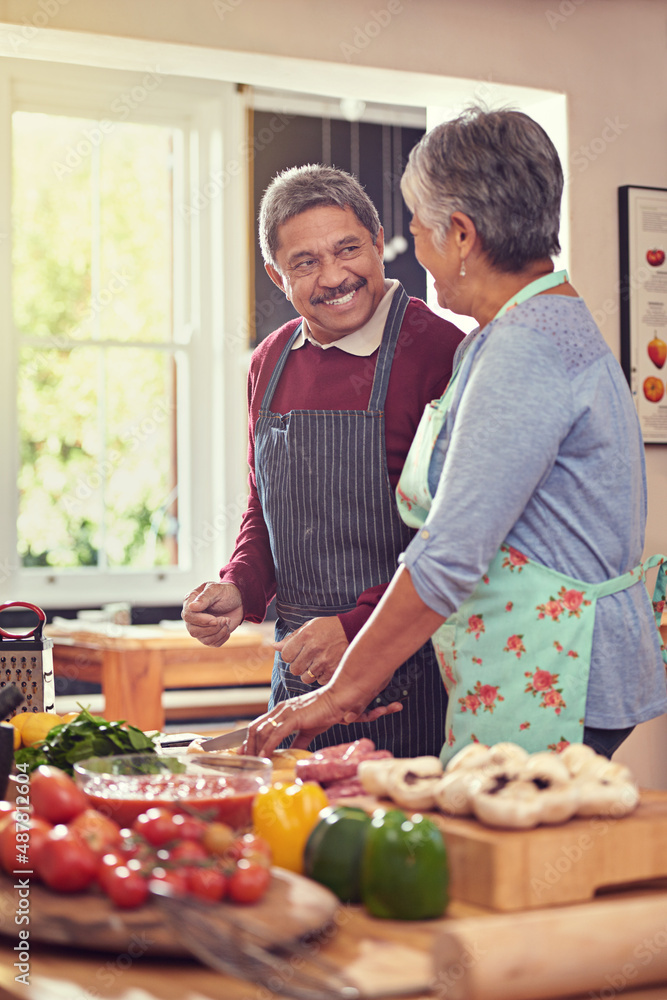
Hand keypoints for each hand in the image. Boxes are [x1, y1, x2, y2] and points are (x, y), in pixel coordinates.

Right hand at [181, 582, 243, 646]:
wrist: (238, 600)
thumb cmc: (225, 592)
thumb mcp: (216, 590)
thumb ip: (204, 598)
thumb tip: (191, 607)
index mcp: (190, 602)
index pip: (188, 616)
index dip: (201, 620)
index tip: (215, 620)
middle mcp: (192, 616)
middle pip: (193, 631)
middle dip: (212, 628)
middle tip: (225, 619)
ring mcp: (198, 627)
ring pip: (203, 639)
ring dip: (219, 632)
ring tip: (227, 621)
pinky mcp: (208, 635)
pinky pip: (212, 643)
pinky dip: (222, 637)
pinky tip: (227, 627)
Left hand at [243, 686, 403, 757]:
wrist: (338, 699)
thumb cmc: (326, 712)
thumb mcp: (308, 729)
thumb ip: (298, 740)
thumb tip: (293, 752)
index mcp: (281, 711)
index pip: (259, 725)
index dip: (249, 739)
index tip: (246, 753)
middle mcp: (279, 710)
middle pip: (255, 728)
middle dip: (248, 745)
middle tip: (247, 761)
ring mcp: (286, 713)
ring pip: (262, 731)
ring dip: (256, 748)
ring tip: (255, 762)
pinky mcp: (294, 717)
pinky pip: (276, 733)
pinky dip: (268, 745)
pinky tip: (265, 755)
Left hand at [273, 616, 347, 684]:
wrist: (352, 630)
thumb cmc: (327, 628)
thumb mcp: (308, 627)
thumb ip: (291, 638)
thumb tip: (274, 646)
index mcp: (305, 636)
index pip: (286, 656)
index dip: (290, 655)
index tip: (297, 652)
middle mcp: (313, 649)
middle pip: (294, 669)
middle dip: (299, 665)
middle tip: (308, 658)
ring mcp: (324, 661)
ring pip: (305, 678)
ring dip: (309, 673)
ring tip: (318, 662)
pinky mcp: (333, 670)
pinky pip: (319, 681)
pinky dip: (321, 676)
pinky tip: (327, 665)